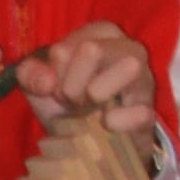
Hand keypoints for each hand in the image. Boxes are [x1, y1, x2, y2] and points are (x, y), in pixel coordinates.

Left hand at [15, 17, 157, 134]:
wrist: (89, 146)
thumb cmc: (68, 105)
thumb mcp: (41, 87)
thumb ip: (30, 74)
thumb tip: (46, 81)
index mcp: (100, 33)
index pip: (64, 47)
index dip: (53, 75)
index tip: (57, 88)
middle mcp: (127, 47)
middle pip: (92, 50)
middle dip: (71, 84)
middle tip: (73, 101)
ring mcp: (144, 78)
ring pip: (128, 66)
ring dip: (96, 95)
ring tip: (90, 110)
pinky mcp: (150, 111)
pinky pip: (138, 111)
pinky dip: (115, 122)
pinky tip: (106, 125)